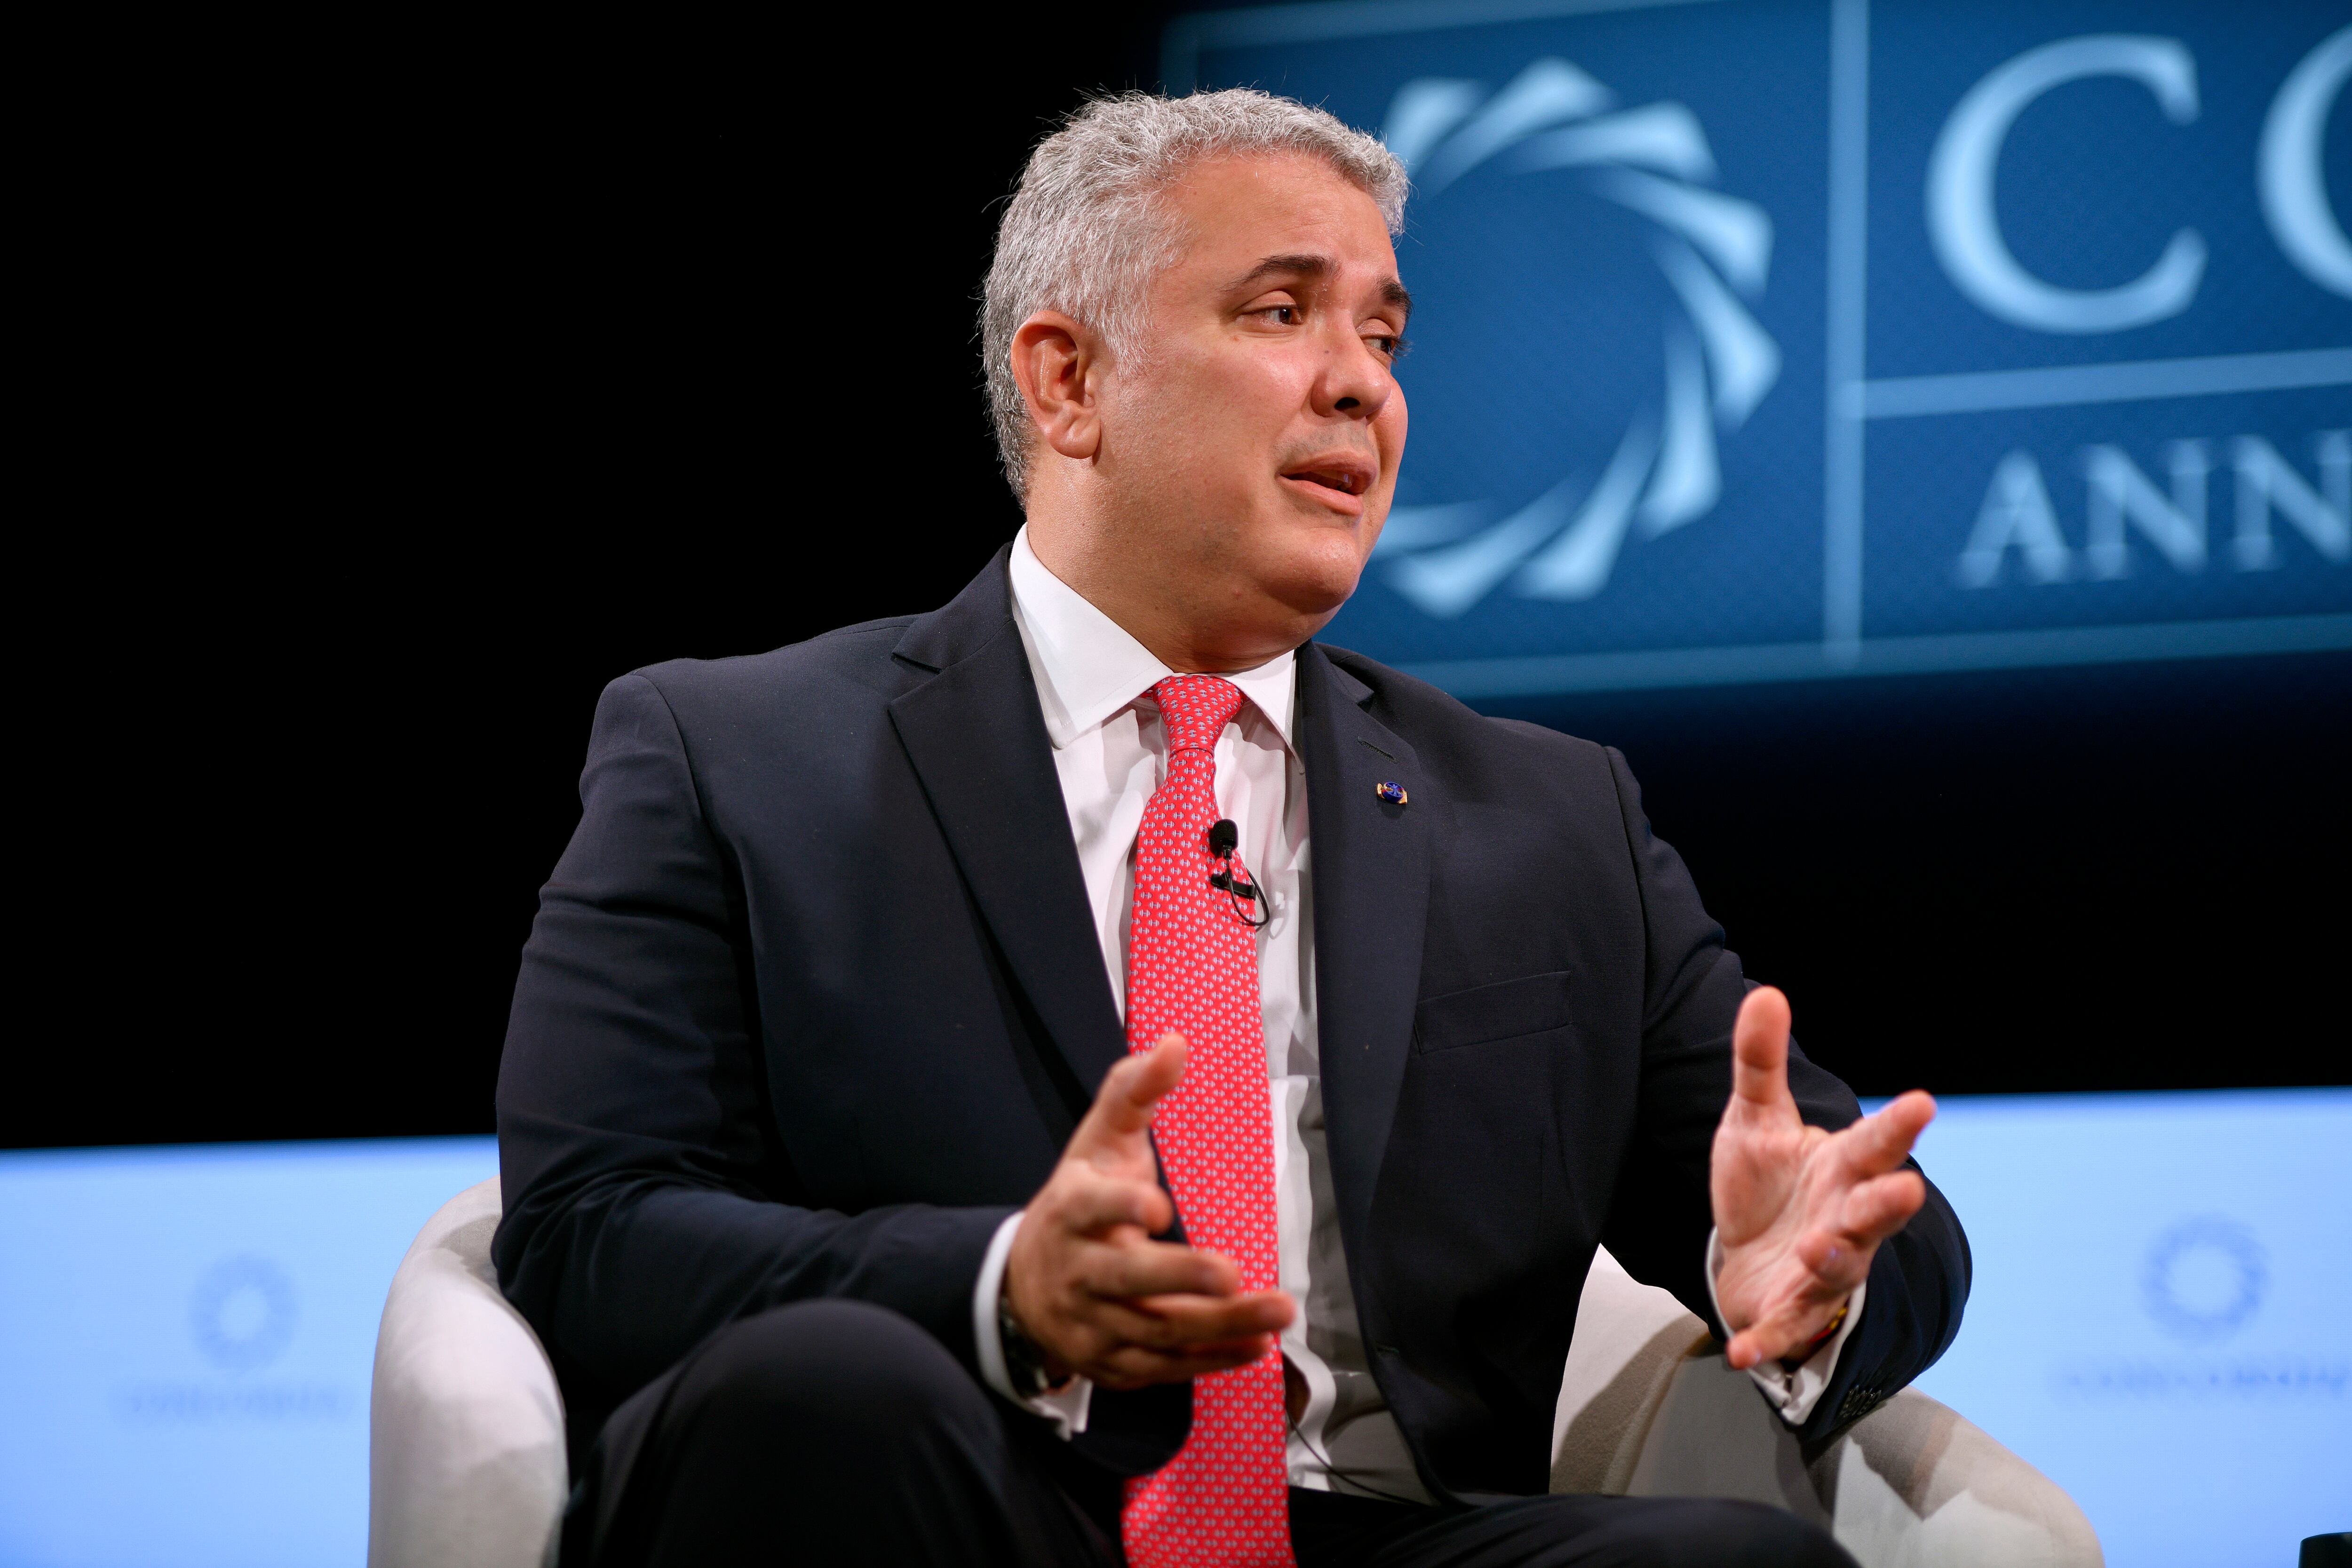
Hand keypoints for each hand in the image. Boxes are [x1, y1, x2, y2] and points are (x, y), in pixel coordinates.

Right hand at [1004, 1033, 1295, 1390]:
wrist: (1022, 1288)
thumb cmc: (1077, 1204)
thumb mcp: (1096, 1143)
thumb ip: (1134, 1092)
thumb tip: (1174, 1042)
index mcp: (1070, 1209)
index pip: (1089, 1207)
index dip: (1120, 1208)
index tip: (1157, 1205)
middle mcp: (1078, 1270)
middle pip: (1126, 1279)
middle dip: (1179, 1278)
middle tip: (1232, 1274)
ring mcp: (1093, 1323)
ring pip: (1156, 1331)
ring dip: (1220, 1326)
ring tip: (1278, 1311)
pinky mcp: (1113, 1363)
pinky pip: (1164, 1368)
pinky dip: (1211, 1360)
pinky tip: (1257, 1346)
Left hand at [1710, 987, 1934, 1370]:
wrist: (1747, 1255)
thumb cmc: (1766, 1184)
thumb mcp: (1753, 1118)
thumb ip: (1760, 1062)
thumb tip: (1766, 994)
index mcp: (1841, 1169)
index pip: (1874, 1144)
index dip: (1898, 1125)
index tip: (1922, 1102)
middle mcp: (1842, 1221)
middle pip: (1873, 1212)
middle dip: (1888, 1202)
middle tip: (1907, 1187)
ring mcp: (1820, 1270)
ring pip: (1838, 1268)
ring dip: (1833, 1260)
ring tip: (1822, 1246)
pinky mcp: (1786, 1311)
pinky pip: (1779, 1329)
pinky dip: (1765, 1340)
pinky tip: (1743, 1352)